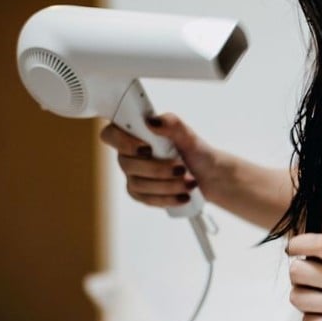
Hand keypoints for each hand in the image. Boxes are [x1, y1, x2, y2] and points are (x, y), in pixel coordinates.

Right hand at [99, 112, 227, 208]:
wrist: (210, 175)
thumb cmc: (197, 152)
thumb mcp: (189, 135)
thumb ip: (172, 124)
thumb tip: (151, 121)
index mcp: (137, 133)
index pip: (111, 134)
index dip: (122, 142)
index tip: (147, 148)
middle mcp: (130, 153)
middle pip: (126, 164)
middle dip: (157, 168)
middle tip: (182, 168)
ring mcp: (133, 175)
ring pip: (137, 184)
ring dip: (167, 185)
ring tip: (190, 182)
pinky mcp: (141, 193)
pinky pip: (145, 199)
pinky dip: (167, 198)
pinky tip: (183, 196)